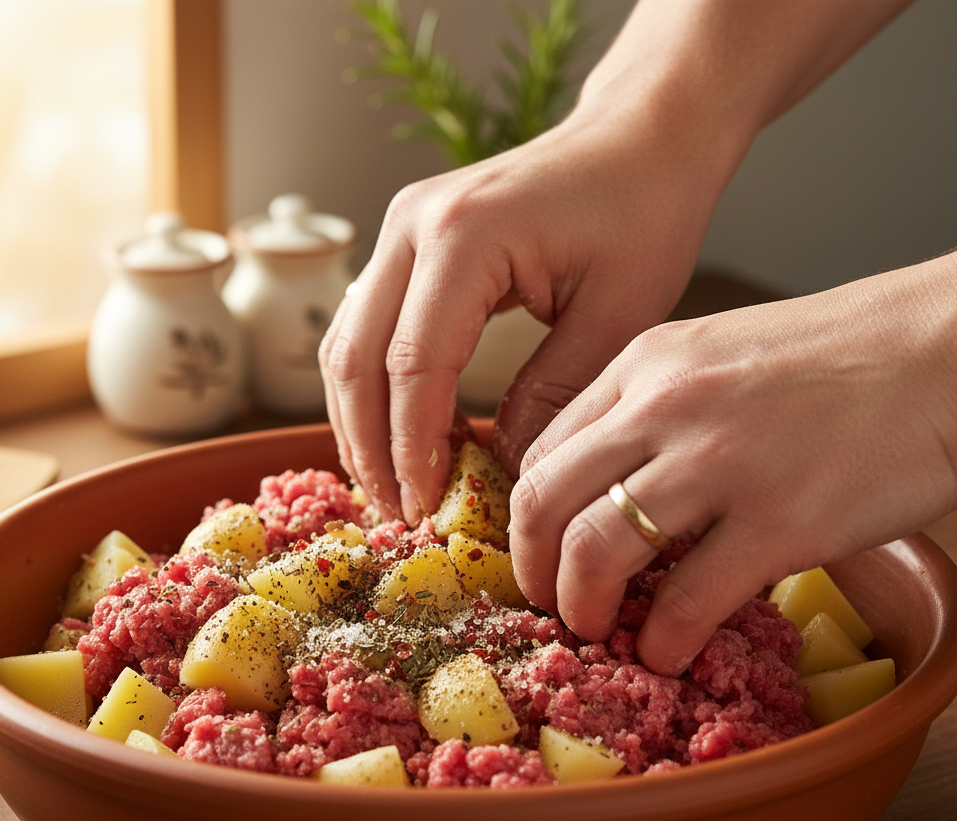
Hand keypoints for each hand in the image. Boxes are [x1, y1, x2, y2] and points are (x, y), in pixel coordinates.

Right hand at [319, 97, 728, 523]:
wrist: (638, 140)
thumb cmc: (642, 213)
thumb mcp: (617, 316)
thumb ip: (553, 395)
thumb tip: (501, 469)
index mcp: (464, 236)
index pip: (413, 366)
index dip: (412, 449)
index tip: (424, 510)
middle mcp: (411, 225)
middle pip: (355, 358)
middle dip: (370, 448)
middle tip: (398, 514)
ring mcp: (398, 229)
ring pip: (345, 346)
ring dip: (359, 424)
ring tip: (391, 487)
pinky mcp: (404, 244)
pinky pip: (365, 328)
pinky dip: (373, 389)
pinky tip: (400, 435)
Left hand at [509, 256, 956, 675]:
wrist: (945, 351)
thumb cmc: (837, 358)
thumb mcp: (717, 356)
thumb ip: (653, 411)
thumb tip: (610, 487)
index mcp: (644, 365)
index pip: (541, 451)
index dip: (529, 517)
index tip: (542, 552)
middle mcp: (665, 408)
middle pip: (543, 502)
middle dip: (532, 568)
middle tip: (549, 601)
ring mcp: (720, 464)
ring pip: (595, 551)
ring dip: (581, 608)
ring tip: (597, 631)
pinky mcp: (780, 520)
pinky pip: (685, 602)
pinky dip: (661, 641)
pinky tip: (667, 652)